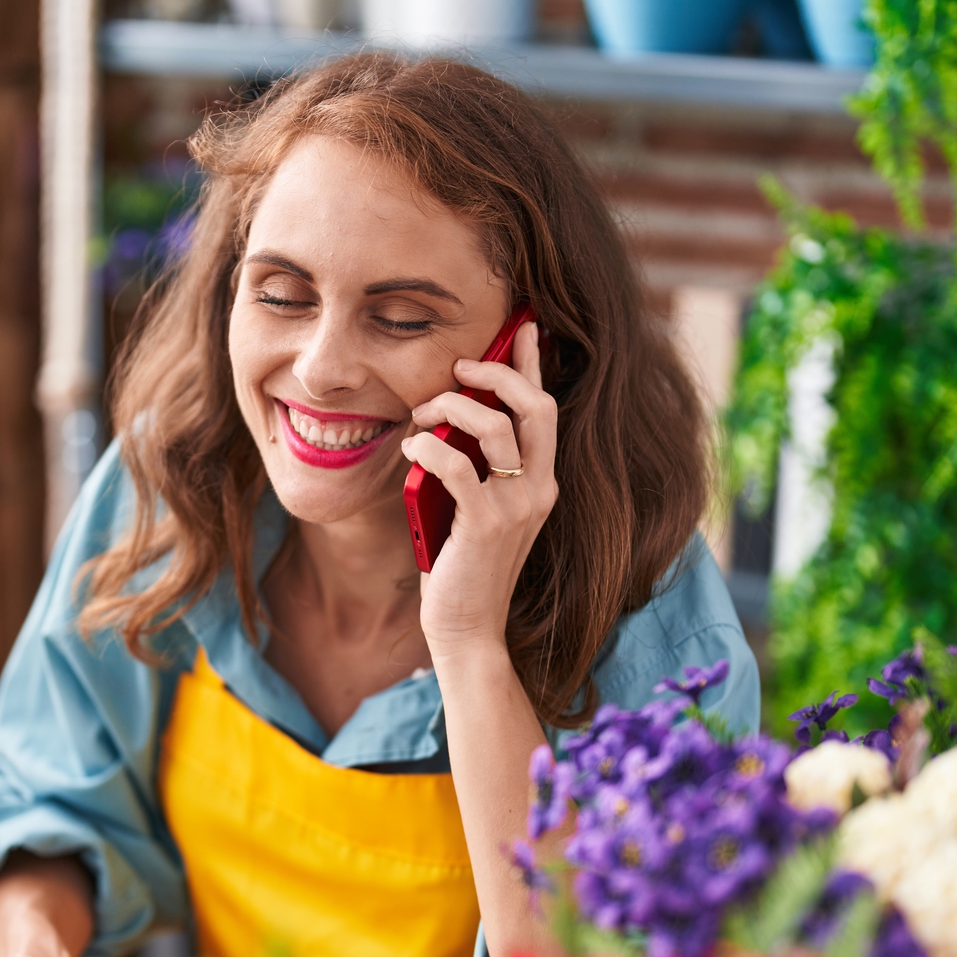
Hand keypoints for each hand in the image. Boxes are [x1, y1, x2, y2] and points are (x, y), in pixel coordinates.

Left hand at [400, 321, 558, 660]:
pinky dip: (428, 445)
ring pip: (495, 426)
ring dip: (452, 408)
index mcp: (542, 483)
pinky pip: (455, 463)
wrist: (467, 628)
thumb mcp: (477, 510)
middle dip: (498, 374)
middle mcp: (539, 489)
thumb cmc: (464, 568)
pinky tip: (411, 446)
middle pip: (535, 406)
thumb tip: (446, 422)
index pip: (546, 410)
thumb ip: (475, 470)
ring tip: (423, 414)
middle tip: (460, 368)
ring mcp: (516, 506)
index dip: (536, 365)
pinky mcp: (485, 523)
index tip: (526, 328)